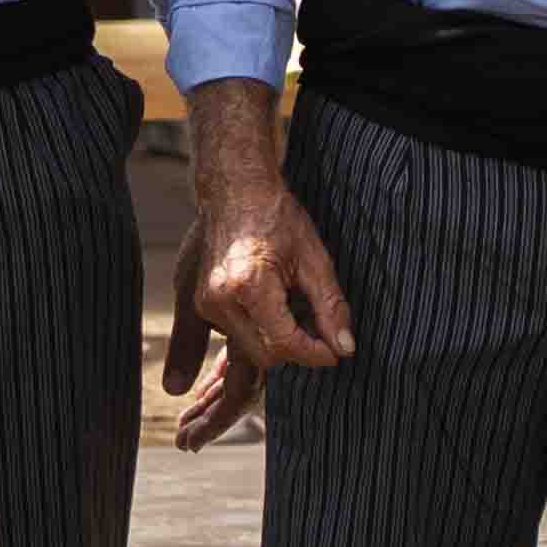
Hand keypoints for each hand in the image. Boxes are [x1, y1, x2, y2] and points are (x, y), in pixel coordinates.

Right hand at [166, 171, 350, 436]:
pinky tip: (273, 307)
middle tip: (318, 331)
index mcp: (249, 285)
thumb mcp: (315, 259)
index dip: (315, 354)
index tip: (334, 352)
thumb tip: (345, 348)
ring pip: (249, 350)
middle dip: (295, 351)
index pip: (284, 344)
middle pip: (265, 356)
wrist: (235, 190)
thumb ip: (331, 307)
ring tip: (293, 310)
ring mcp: (205, 303)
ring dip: (276, 342)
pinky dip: (258, 332)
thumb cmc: (277, 217)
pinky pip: (235, 336)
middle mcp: (220, 299)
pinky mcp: (201, 304)